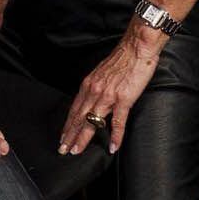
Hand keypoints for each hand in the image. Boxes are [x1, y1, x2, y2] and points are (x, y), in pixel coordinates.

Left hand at [61, 29, 160, 155]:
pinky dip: (115, 136)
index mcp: (88, 85)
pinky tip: (113, 147)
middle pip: (78, 118)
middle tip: (62, 149)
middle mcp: (94, 91)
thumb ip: (96, 87)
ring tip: (76, 151)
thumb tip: (93, 98)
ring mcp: (108, 96)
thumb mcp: (102, 73)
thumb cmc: (122, 60)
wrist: (136, 48)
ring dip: (83, 138)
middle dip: (69, 135)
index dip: (67, 124)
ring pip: (91, 122)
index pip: (74, 109)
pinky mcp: (123, 99)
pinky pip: (117, 121)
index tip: (62, 136)